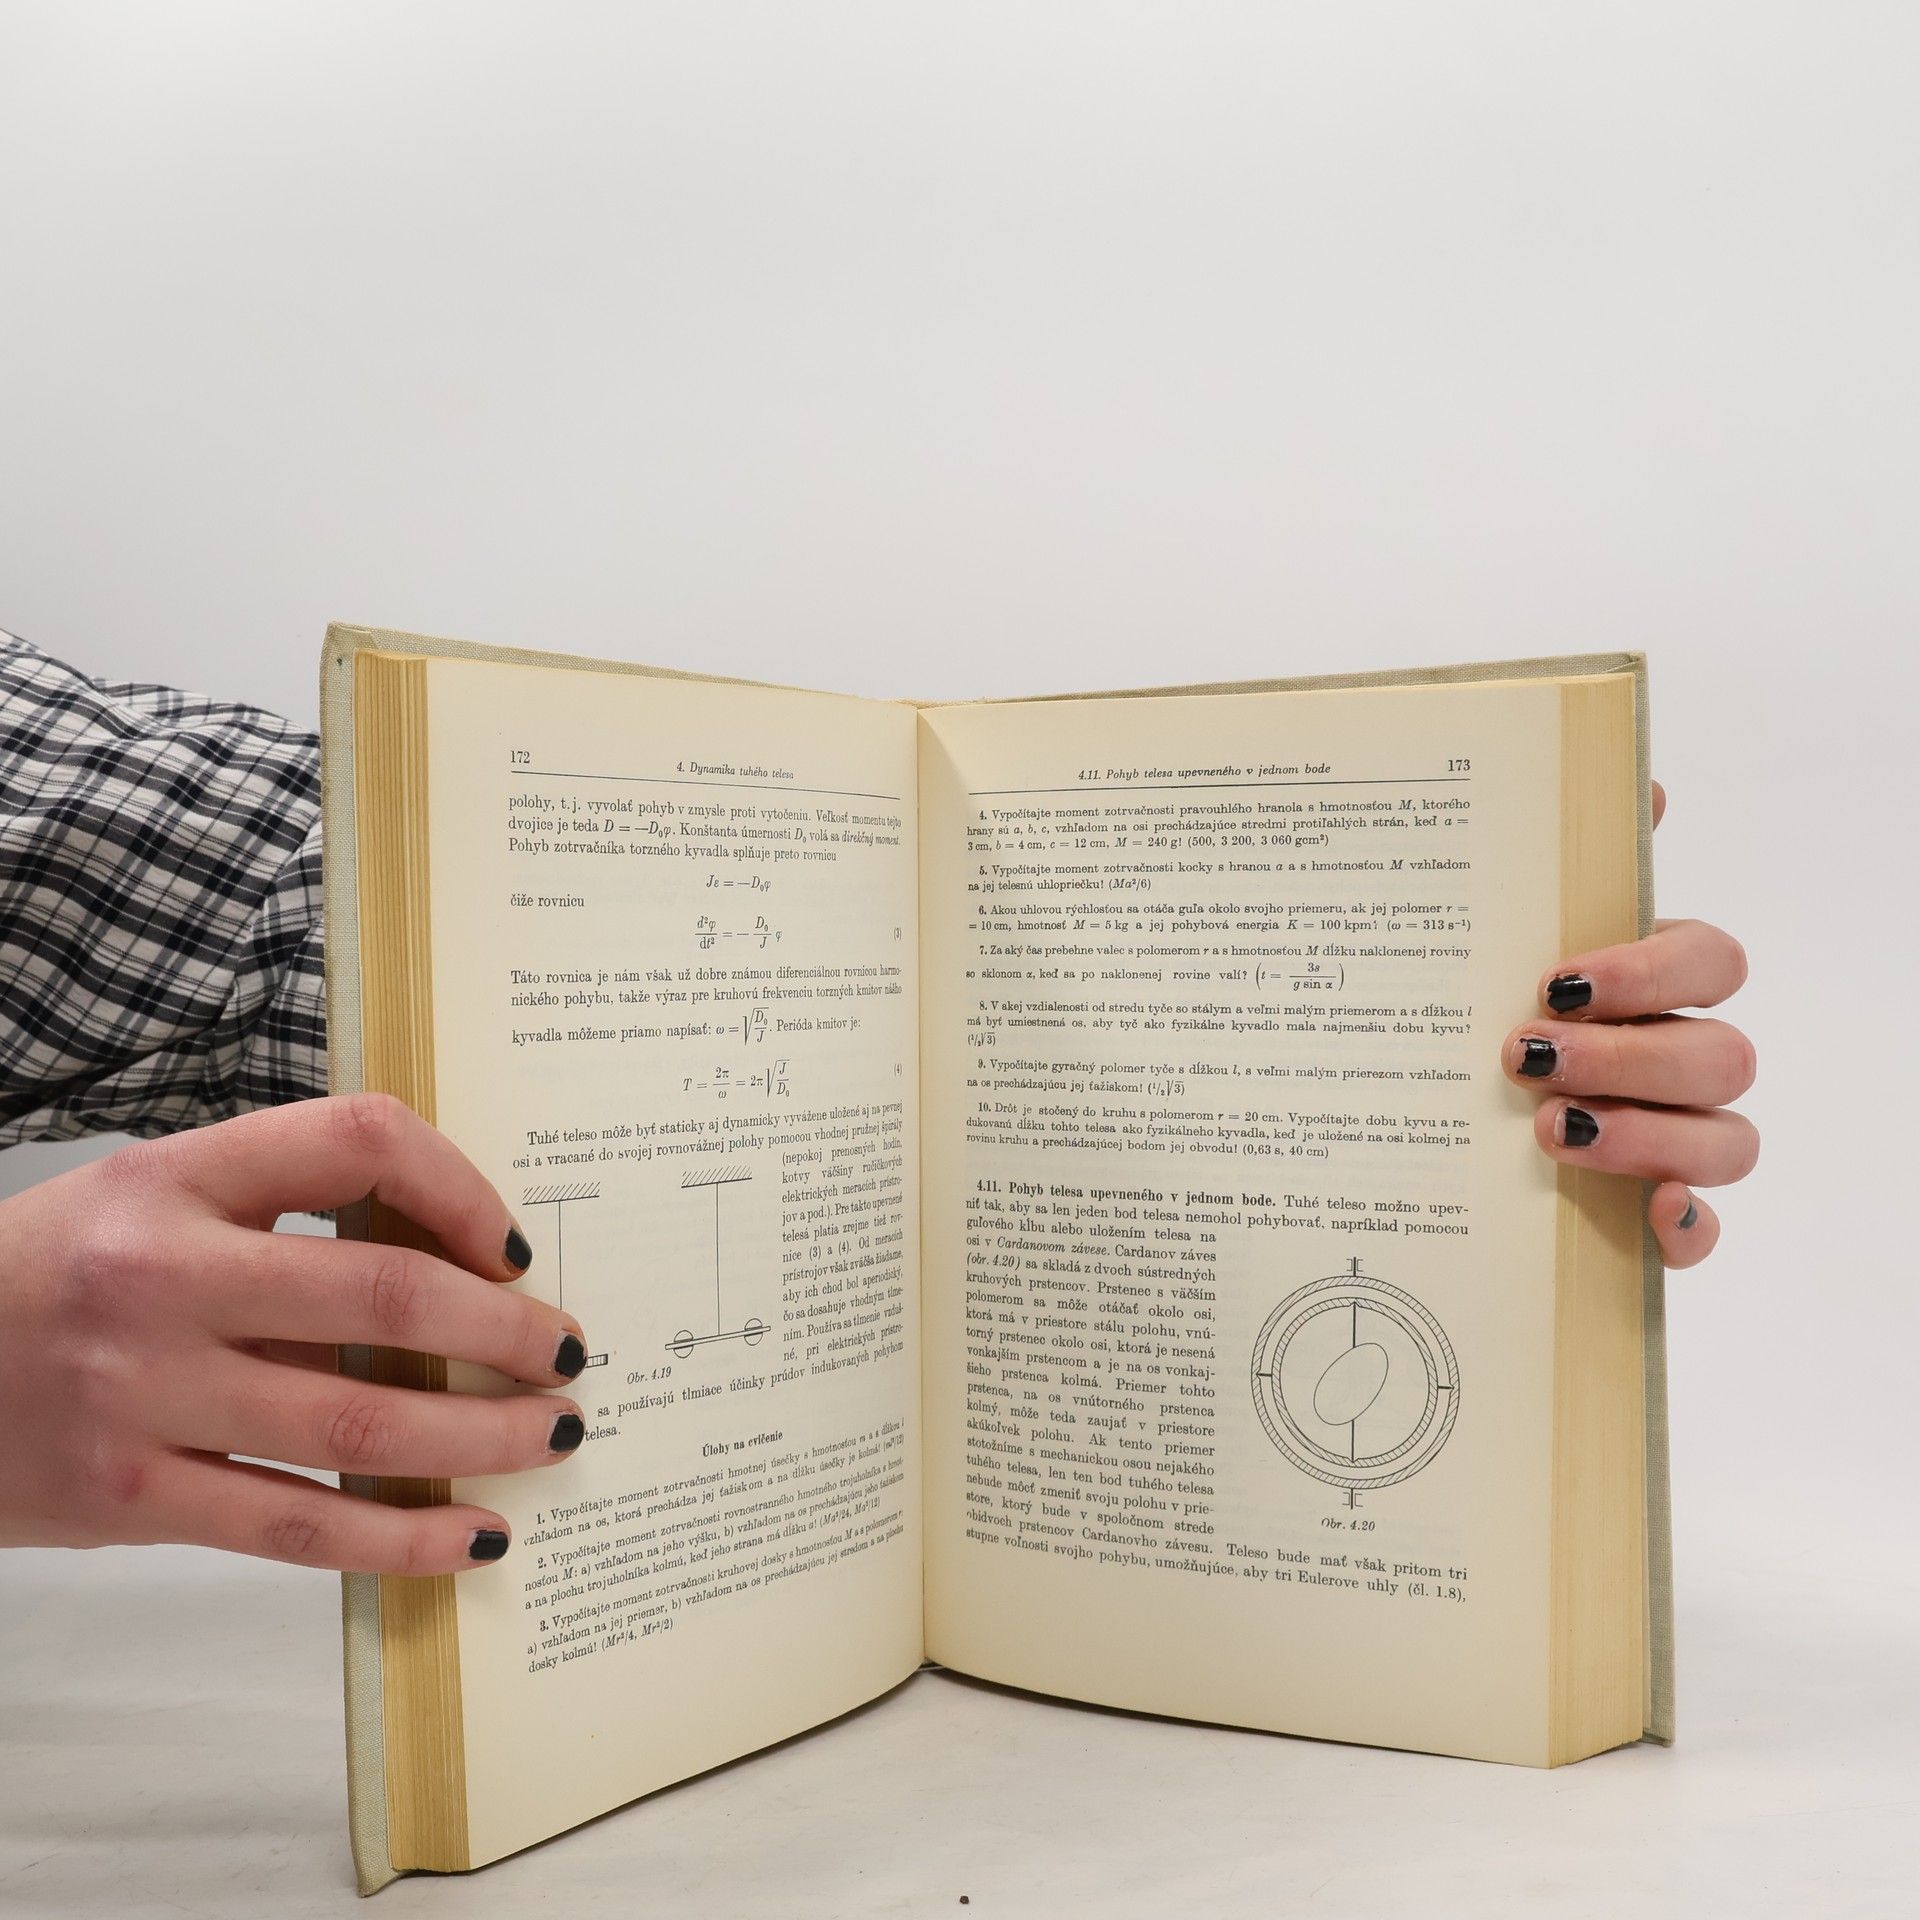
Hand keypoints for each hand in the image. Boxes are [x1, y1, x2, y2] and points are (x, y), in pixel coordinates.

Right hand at [0, 1094, 588, 1572]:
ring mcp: (142, 1396)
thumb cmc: (56, 1274)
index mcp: (175, 1178)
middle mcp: (161, 1278)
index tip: (514, 1248)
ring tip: (554, 1435)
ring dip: (482, 1436)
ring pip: (358, 1426)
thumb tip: (455, 1255)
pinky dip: (400, 1538)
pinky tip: (473, 1536)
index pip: (358, 1140)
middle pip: (384, 1298)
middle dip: (506, 1332)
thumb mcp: (152, 1194)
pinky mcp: (129, 1500)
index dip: (462, 1188)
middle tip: (572, 1353)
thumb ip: (281, 1203)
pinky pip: (297, 1529)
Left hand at [1503, 782, 1757, 1267]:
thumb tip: (1640, 781)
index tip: (1554, 982)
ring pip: (1727, 1140)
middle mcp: (1675, 1057)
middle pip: (1719, 1054)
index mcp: (1649, 982)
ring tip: (1547, 1130)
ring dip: (1648, 1136)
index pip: (1709, 960)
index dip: (1649, 971)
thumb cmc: (1464, 1005)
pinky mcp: (1650, 1215)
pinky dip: (1687, 1228)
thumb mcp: (1488, 932)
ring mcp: (1673, 1140)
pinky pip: (1703, 1231)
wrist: (1396, 1112)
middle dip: (1628, 1057)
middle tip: (1524, 1058)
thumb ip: (1559, 862)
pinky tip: (1649, 1216)